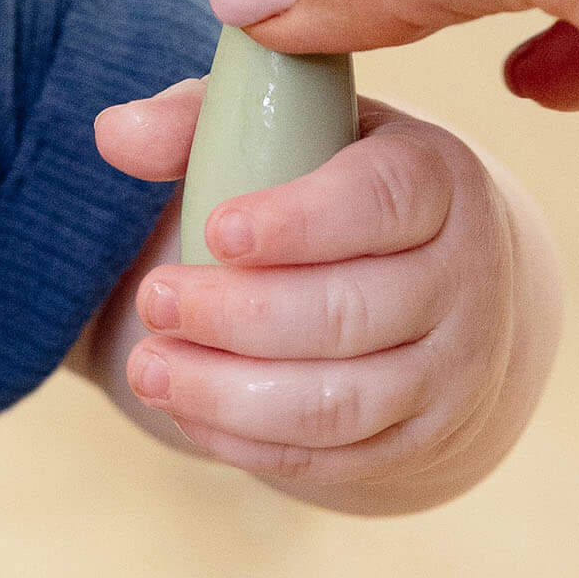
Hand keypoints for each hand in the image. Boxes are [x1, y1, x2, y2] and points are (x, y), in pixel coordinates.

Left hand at [91, 81, 559, 513]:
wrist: (441, 276)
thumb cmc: (335, 182)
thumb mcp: (288, 129)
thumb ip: (198, 121)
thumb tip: (115, 135)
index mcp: (436, 177)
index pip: (382, 200)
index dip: (301, 221)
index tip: (217, 231)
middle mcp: (463, 274)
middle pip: (351, 313)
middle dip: (240, 315)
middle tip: (154, 297)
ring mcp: (452, 368)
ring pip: (340, 401)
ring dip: (231, 391)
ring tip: (148, 366)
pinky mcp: (423, 437)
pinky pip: (331, 456)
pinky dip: (247, 439)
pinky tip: (184, 406)